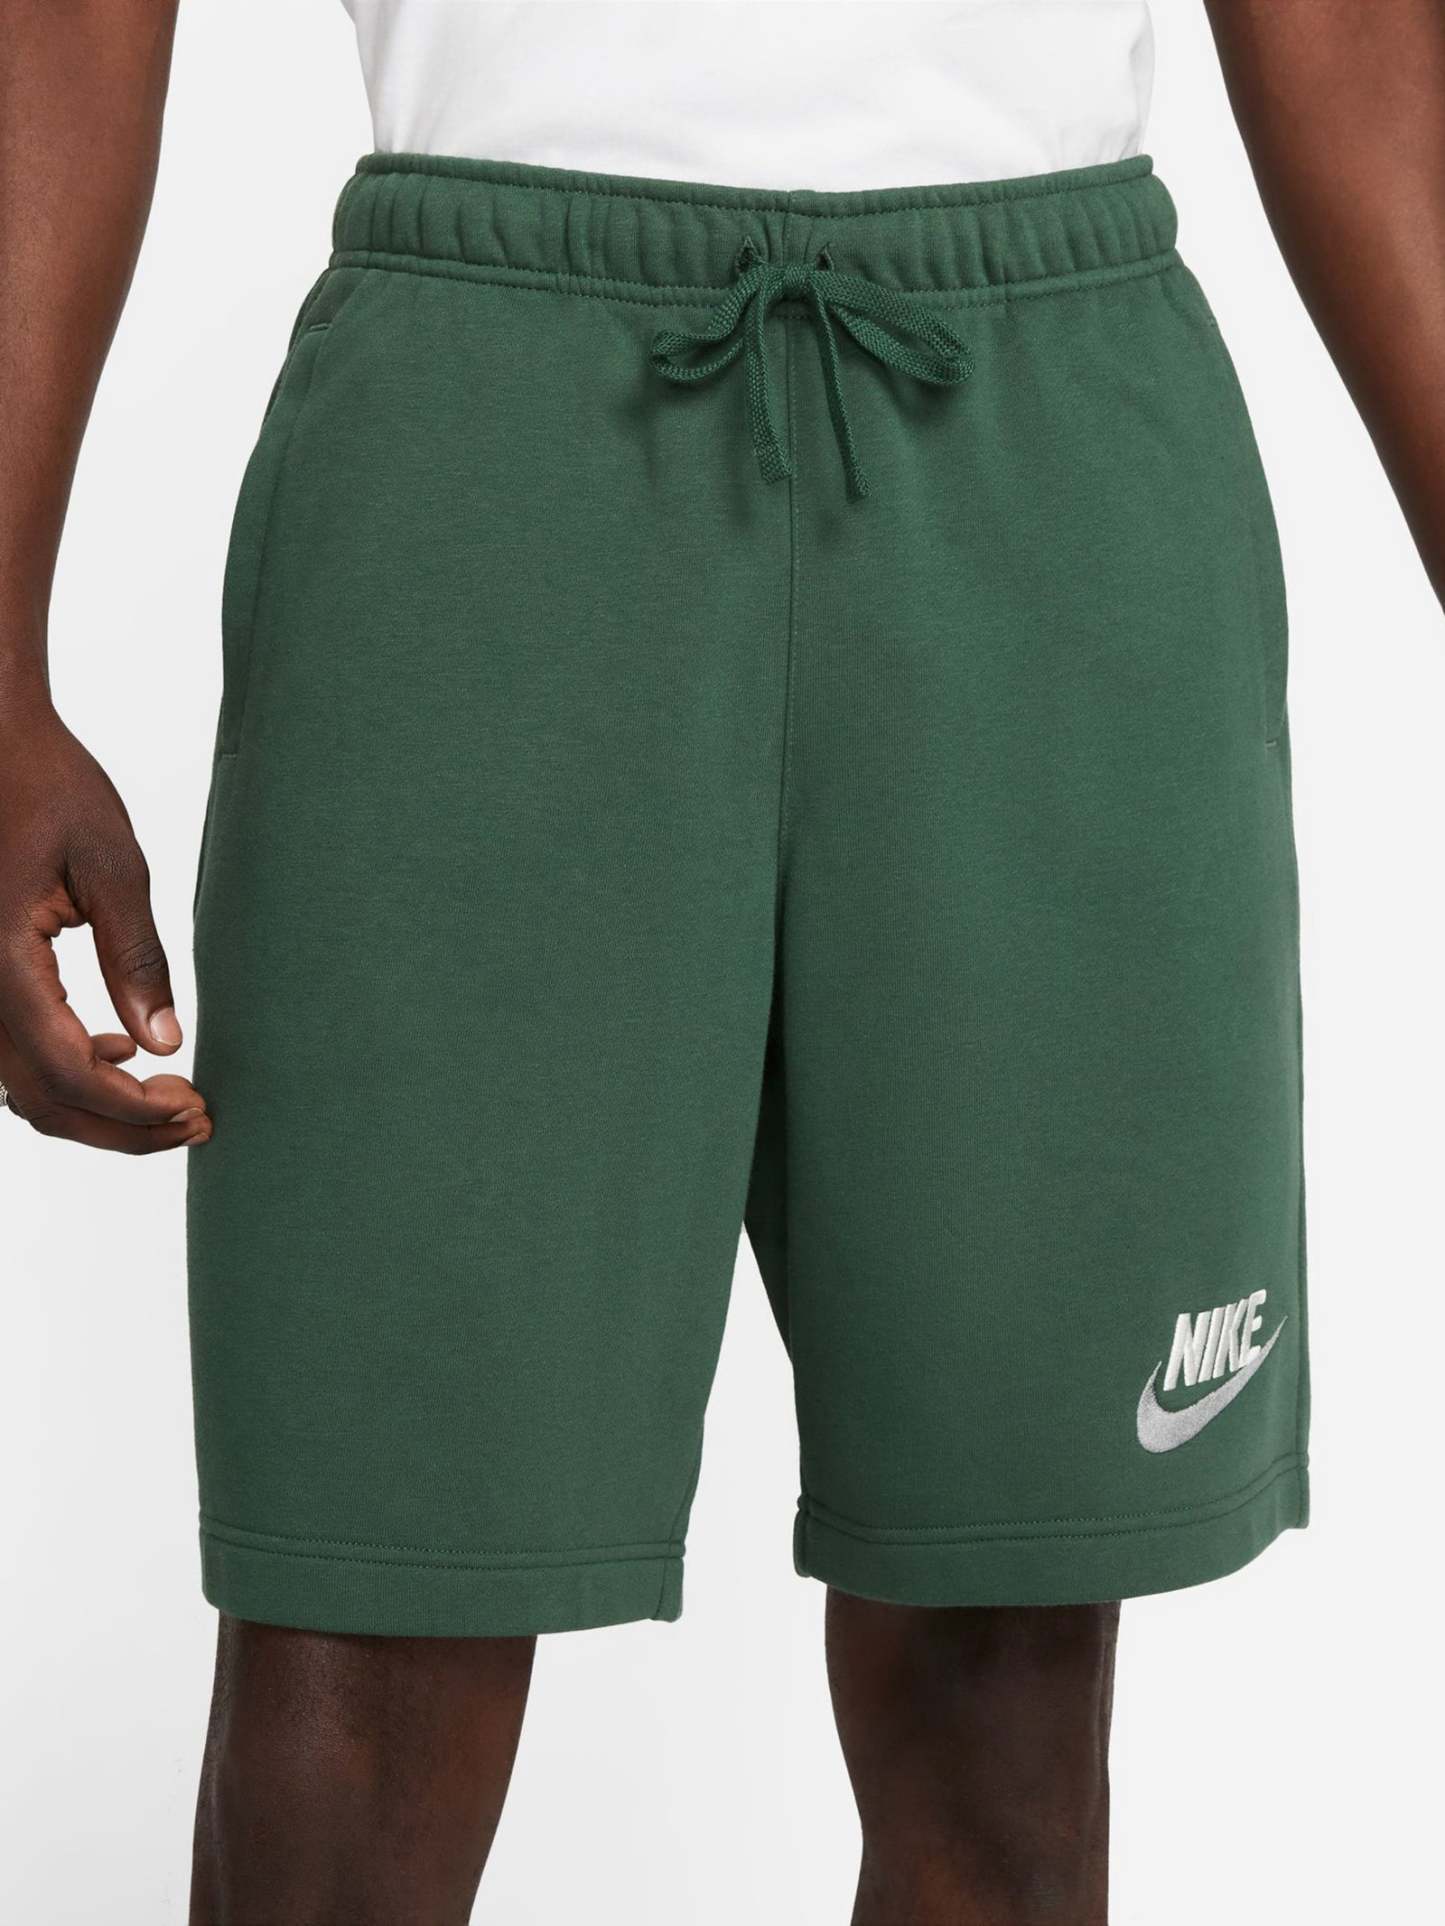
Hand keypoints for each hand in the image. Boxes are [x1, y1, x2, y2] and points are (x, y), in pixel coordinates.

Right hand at [0, 699, 210, 1151]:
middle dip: (122, 1126)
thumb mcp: (111, 864)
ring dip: (96, 1106)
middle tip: (196, 1120)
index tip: (193, 1108)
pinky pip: (11, 1052)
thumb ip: (135, 957)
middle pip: (42, 1099)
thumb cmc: (48, 784)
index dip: (133, 1108)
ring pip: (22, 1087)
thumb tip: (164, 1042)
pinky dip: (66, 1071)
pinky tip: (120, 1049)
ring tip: (170, 1096)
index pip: (68, 1071)